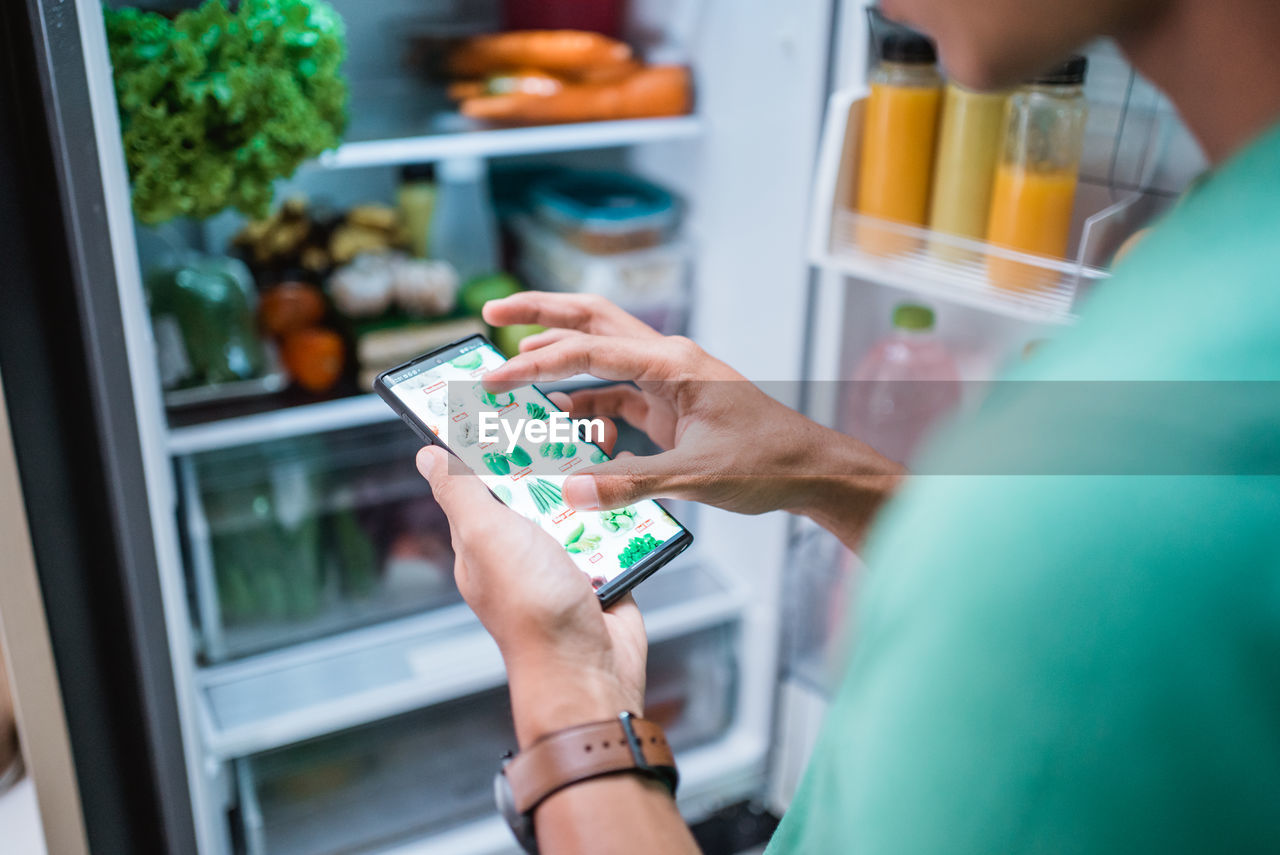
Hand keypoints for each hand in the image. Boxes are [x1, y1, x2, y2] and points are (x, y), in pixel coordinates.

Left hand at [416, 435, 644, 748]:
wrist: (590, 668)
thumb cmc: (532, 608)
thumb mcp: (486, 536)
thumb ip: (460, 492)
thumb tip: (427, 454)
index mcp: (483, 537)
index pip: (478, 474)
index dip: (488, 437)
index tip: (505, 398)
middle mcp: (520, 545)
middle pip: (534, 480)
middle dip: (551, 450)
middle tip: (568, 414)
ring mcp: (563, 557)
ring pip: (577, 499)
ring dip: (591, 478)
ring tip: (606, 442)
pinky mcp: (603, 568)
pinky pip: (613, 527)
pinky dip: (621, 511)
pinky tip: (628, 487)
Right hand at [482, 293, 903, 546]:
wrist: (810, 469)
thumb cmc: (767, 462)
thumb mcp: (697, 476)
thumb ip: (630, 483)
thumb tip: (569, 491)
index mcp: (673, 364)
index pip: (590, 351)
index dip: (536, 364)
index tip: (495, 377)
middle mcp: (666, 360)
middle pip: (592, 321)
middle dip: (541, 314)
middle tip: (491, 313)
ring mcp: (666, 381)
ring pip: (600, 356)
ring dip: (558, 361)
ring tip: (512, 371)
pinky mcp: (668, 406)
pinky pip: (614, 396)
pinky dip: (584, 407)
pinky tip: (561, 423)